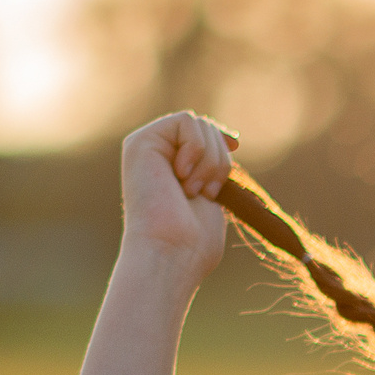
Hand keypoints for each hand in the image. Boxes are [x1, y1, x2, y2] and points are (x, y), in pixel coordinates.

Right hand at [118, 111, 237, 286]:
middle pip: (205, 127)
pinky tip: (182, 176)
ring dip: (210, 161)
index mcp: (169, 168)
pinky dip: (197, 149)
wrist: (171, 253)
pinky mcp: (140, 141)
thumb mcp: (212, 196)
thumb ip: (214, 168)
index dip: (220, 137)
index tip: (234, 147)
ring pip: (199, 123)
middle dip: (219, 160)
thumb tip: (231, 141)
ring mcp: (145, 147)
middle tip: (206, 193)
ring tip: (193, 191)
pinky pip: (186, 121)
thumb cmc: (194, 242)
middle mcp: (155, 155)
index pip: (201, 135)